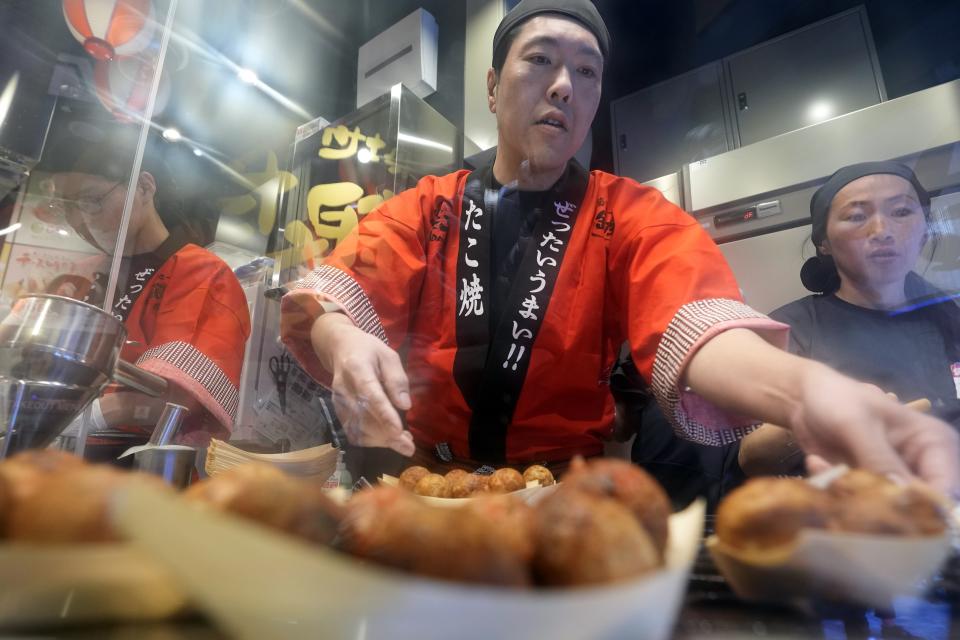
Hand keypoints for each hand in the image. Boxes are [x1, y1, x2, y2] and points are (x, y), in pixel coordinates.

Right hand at [310, 313, 414, 455]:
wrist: (340, 349)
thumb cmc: (369, 351)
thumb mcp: (388, 355)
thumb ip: (397, 379)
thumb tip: (405, 406)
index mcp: (357, 368)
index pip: (370, 394)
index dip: (384, 414)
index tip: (398, 431)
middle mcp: (343, 388)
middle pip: (364, 418)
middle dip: (387, 436)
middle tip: (409, 446)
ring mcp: (338, 402)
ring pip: (358, 429)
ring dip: (381, 441)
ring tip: (403, 443)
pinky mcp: (338, 412)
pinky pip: (353, 432)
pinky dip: (371, 440)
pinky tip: (388, 439)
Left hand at [789, 363, 959, 496]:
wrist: (804, 396)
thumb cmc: (839, 399)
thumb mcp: (858, 424)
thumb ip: (879, 458)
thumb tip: (903, 495)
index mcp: (933, 443)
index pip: (944, 485)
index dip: (922, 504)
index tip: (887, 506)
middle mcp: (918, 465)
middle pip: (916, 504)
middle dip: (879, 502)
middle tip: (846, 488)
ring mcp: (890, 478)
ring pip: (883, 507)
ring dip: (850, 494)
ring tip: (823, 467)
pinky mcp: (865, 485)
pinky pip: (856, 501)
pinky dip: (833, 487)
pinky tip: (815, 461)